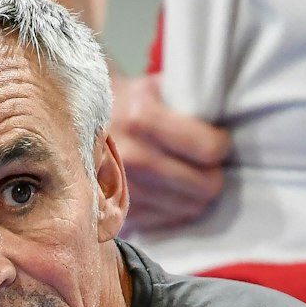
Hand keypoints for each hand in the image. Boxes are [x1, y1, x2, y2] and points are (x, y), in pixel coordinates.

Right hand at [111, 74, 231, 233]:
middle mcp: (131, 156)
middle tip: (208, 162)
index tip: (219, 139)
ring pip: (188, 207)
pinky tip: (171, 189)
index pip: (209, 149)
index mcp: (143, 118)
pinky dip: (174, 207)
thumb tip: (228, 122)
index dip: (222, 144)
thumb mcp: (157, 86)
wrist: (77, 118)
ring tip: (190, 173)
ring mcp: (121, 187)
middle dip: (214, 173)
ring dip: (196, 193)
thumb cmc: (129, 100)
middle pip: (204, 186)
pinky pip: (166, 220)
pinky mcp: (115, 209)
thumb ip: (190, 102)